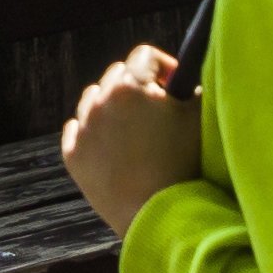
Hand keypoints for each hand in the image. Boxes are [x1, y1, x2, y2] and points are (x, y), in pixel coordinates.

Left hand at [60, 46, 202, 230]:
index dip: (164, 68)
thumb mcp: (200, 117)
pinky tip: (112, 147)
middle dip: (137, 86)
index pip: (145, 56)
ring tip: (133, 131)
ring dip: (111, 107)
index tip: (174, 87)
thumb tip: (187, 79)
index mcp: (131, 86)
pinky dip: (91, 132)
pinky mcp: (72, 155)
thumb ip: (193, 87)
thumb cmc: (184, 165)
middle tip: (155, 111)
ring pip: (94, 100)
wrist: (159, 216)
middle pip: (118, 74)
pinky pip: (76, 129)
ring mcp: (83, 128)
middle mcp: (100, 101)